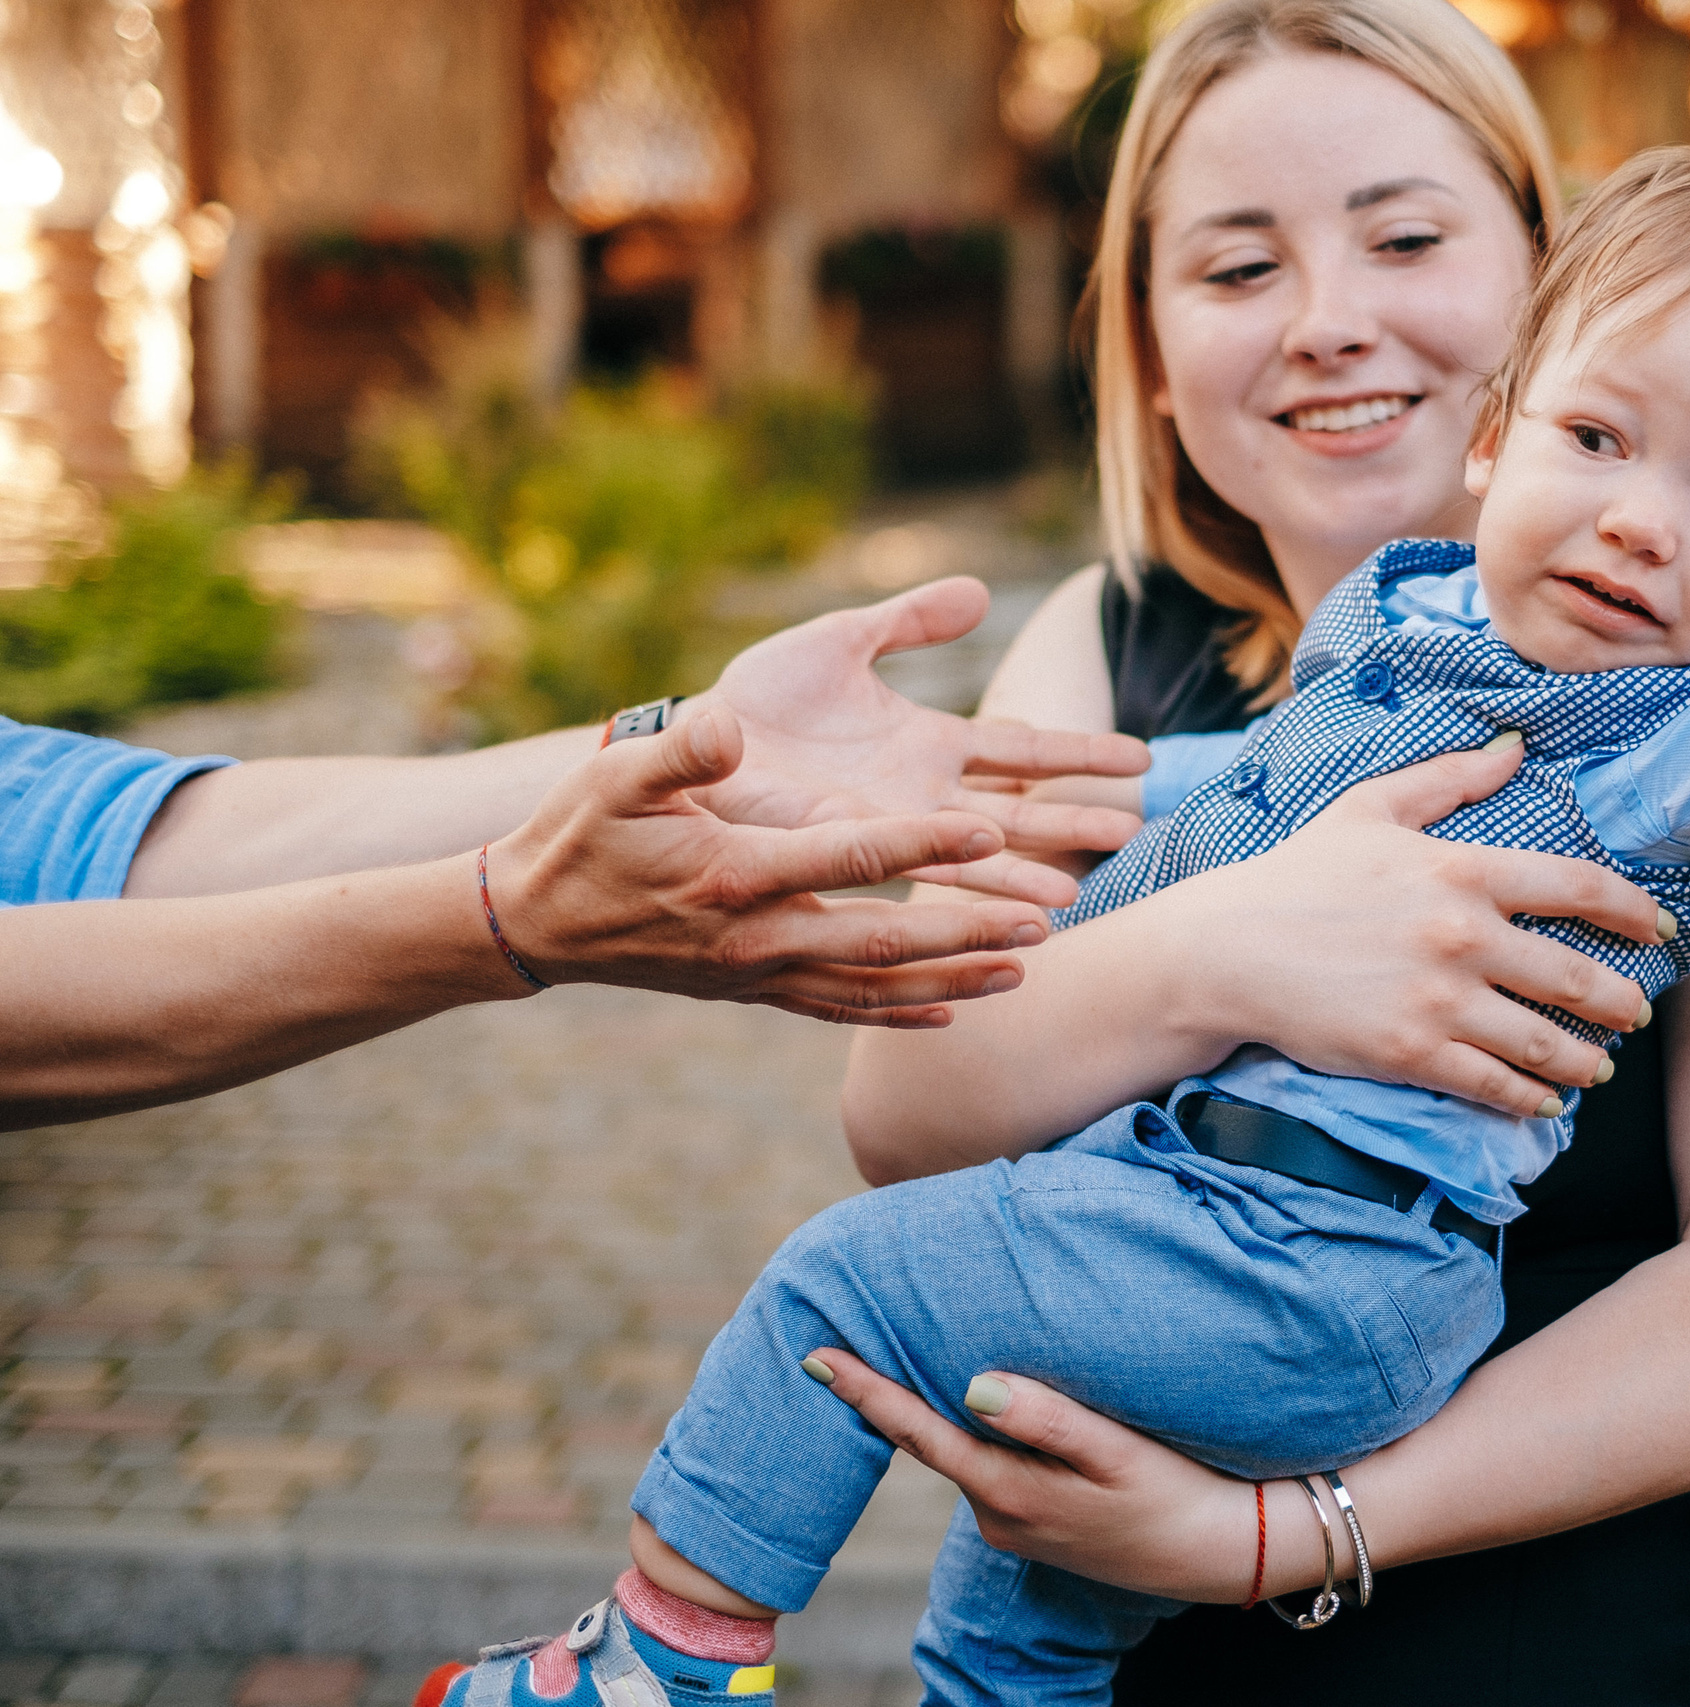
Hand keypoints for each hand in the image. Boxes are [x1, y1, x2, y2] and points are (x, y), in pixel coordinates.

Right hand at [489, 703, 1052, 1024]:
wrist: (534, 924)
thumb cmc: (579, 836)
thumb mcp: (617, 777)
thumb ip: (681, 750)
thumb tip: (733, 724)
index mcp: (734, 875)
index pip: (850, 858)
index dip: (923, 846)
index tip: (991, 831)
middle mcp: (756, 937)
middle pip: (885, 941)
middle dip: (968, 931)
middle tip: (1045, 920)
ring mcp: (758, 974)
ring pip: (875, 986)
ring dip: (954, 978)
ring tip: (1026, 967)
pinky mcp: (754, 992)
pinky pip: (840, 1009)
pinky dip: (900, 1011)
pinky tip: (954, 1010)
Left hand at [680, 578, 1151, 905]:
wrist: (692, 740)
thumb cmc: (759, 699)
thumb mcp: (842, 641)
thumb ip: (910, 621)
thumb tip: (980, 592)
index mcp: (929, 743)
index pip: (1023, 748)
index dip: (1081, 752)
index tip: (1141, 760)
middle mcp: (922, 793)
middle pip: (1019, 808)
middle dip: (1074, 820)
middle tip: (1135, 831)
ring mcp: (893, 825)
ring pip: (978, 853)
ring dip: (1025, 874)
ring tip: (1073, 897)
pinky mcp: (853, 845)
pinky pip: (921, 870)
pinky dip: (964, 890)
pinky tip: (993, 911)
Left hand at [799, 1348, 1263, 1601]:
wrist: (1219, 1552)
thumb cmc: (1174, 1490)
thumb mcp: (1116, 1451)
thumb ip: (1046, 1418)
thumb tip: (973, 1386)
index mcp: (1009, 1490)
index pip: (918, 1432)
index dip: (864, 1392)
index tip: (815, 1355)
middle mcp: (998, 1513)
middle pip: (929, 1442)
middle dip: (882, 1399)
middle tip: (836, 1345)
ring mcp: (1014, 1524)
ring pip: (961, 1456)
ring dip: (934, 1414)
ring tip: (901, 1358)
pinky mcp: (1034, 1525)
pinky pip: (987, 1469)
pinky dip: (973, 1436)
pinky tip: (975, 1406)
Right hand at [1164, 736, 1663, 1115]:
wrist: (1229, 948)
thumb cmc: (1299, 873)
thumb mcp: (1372, 808)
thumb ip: (1450, 779)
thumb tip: (1515, 748)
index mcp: (1462, 870)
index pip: (1578, 887)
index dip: (1633, 911)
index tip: (1661, 930)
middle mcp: (1462, 935)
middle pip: (1575, 975)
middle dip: (1620, 1001)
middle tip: (1638, 1012)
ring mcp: (1439, 999)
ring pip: (1544, 1040)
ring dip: (1586, 1059)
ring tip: (1602, 1066)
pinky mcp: (1412, 1053)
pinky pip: (1493, 1083)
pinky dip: (1531, 1098)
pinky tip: (1548, 1101)